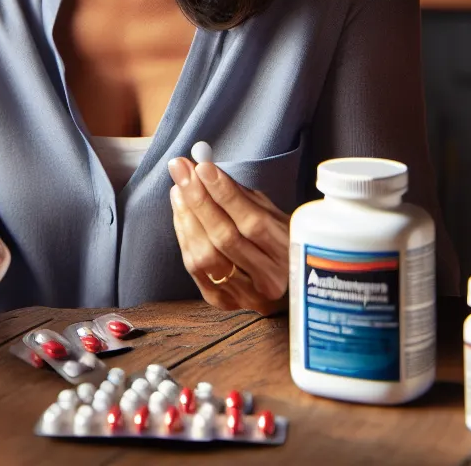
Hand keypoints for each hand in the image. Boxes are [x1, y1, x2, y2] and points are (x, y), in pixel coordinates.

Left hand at [167, 158, 290, 314]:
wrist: (291, 289)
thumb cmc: (281, 244)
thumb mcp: (276, 217)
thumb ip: (244, 197)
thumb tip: (207, 169)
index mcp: (289, 253)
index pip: (252, 221)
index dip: (225, 193)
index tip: (203, 167)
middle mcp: (270, 278)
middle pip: (225, 237)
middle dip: (198, 199)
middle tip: (180, 169)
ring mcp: (247, 295)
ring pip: (205, 256)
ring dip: (187, 217)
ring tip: (179, 189)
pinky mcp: (225, 303)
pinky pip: (195, 270)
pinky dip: (184, 238)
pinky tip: (181, 215)